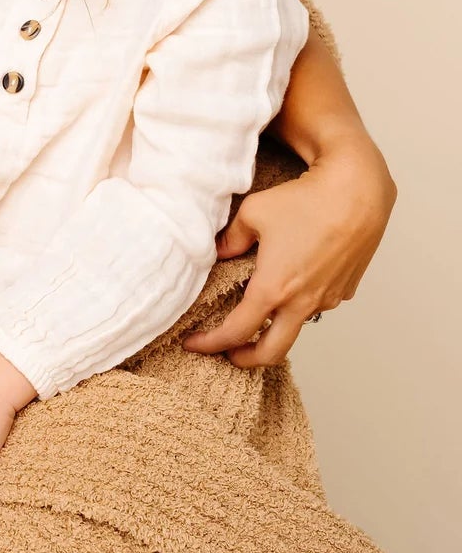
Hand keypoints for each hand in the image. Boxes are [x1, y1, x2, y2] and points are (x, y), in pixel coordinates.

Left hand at [183, 133, 395, 366]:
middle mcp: (302, 302)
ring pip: (296, 327)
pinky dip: (299, 305)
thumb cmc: (305, 200)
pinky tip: (292, 285)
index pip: (236, 332)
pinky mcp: (344, 289)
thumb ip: (231, 238)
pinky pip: (317, 305)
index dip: (211, 343)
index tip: (195, 343)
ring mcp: (327, 298)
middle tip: (227, 354)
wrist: (358, 193)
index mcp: (273, 289)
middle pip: (271, 352)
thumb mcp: (253, 212)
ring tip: (258, 316)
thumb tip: (220, 252)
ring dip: (275, 330)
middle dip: (245, 359)